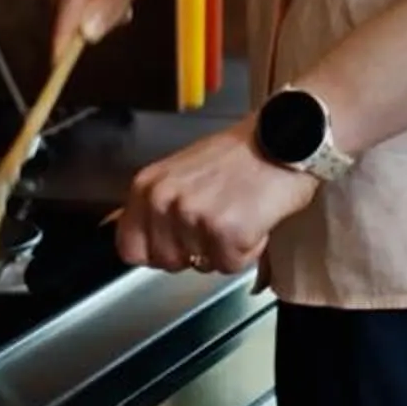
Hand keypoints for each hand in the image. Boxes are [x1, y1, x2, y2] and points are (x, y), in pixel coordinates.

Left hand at [115, 120, 318, 273]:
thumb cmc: (238, 157)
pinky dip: (249, 250)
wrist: (282, 140)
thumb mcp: (180, 175)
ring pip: (203, 266)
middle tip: (218, 218)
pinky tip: (254, 219)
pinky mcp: (226, 231)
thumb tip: (124, 233)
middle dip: (195, 251)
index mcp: (146, 186)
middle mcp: (163, 200)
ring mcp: (193, 216)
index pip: (128, 247)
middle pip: (167, 262)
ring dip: (225, 249)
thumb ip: (155, 206)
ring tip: (237, 213)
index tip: (177, 241)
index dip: (156, 252)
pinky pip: (232, 265)